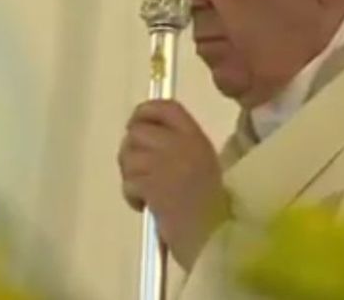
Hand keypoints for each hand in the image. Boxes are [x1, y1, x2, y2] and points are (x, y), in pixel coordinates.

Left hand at [118, 99, 228, 269]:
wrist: (216, 236)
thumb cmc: (216, 208)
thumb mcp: (205, 166)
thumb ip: (181, 150)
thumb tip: (146, 143)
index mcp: (195, 137)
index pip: (164, 107)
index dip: (143, 112)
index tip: (136, 125)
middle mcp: (179, 143)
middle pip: (136, 131)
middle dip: (131, 150)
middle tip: (139, 170)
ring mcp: (164, 163)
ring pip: (127, 156)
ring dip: (130, 175)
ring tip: (143, 192)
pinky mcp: (151, 185)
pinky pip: (128, 182)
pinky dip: (131, 195)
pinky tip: (144, 206)